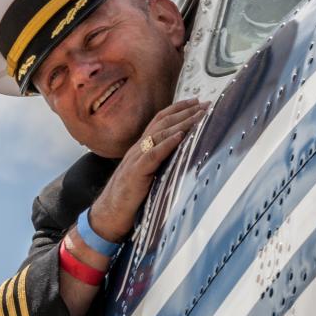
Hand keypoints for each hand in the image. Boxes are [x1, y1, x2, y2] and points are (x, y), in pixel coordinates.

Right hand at [88, 98, 207, 241]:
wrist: (109, 214)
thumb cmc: (130, 198)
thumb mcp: (148, 175)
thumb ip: (160, 162)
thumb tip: (182, 155)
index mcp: (142, 148)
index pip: (160, 120)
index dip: (178, 109)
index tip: (197, 101)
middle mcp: (138, 148)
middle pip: (163, 123)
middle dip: (185, 112)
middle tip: (206, 104)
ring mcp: (136, 159)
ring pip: (159, 134)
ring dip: (181, 124)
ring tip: (199, 116)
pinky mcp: (136, 173)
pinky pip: (152, 155)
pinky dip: (167, 144)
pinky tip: (180, 136)